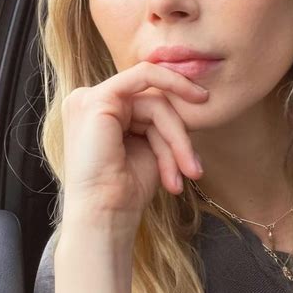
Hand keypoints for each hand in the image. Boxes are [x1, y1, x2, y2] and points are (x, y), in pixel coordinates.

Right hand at [61, 61, 207, 230]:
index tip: (205, 114)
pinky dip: (174, 86)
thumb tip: (192, 96)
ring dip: (177, 138)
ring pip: (154, 100)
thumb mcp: (148, 147)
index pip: (142, 103)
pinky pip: (146, 77)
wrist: (105, 215)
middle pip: (150, 102)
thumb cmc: (126, 190)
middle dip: (177, 136)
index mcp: (96, 115)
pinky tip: (193, 106)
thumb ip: (158, 120)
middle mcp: (87, 102)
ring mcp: (88, 99)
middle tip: (194, 170)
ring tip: (186, 172)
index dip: (174, 111)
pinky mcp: (96, 99)